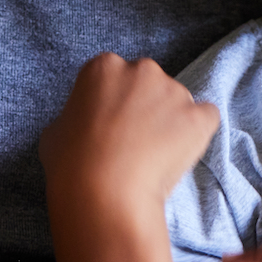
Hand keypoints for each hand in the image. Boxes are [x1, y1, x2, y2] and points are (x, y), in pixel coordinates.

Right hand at [40, 53, 218, 215]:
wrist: (103, 193)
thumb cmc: (70, 165)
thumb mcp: (55, 130)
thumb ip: (77, 115)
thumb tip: (87, 123)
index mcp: (103, 67)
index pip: (115, 76)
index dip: (113, 103)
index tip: (110, 125)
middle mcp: (141, 69)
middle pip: (148, 83)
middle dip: (144, 106)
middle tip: (133, 142)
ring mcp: (173, 91)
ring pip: (177, 101)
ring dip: (170, 121)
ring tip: (154, 157)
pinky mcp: (198, 116)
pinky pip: (206, 118)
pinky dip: (197, 134)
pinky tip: (179, 155)